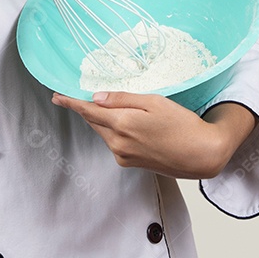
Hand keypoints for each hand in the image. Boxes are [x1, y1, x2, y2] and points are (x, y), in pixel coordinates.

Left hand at [51, 91, 255, 179]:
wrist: (201, 154)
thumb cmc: (182, 124)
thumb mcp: (154, 102)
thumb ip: (123, 99)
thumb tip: (96, 97)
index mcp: (122, 124)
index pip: (88, 111)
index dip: (71, 102)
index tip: (56, 96)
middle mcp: (118, 143)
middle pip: (94, 122)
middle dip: (88, 109)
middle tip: (81, 94)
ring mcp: (123, 155)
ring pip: (104, 132)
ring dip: (103, 119)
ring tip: (112, 107)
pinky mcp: (129, 163)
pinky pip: (114, 142)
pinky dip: (114, 130)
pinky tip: (128, 123)